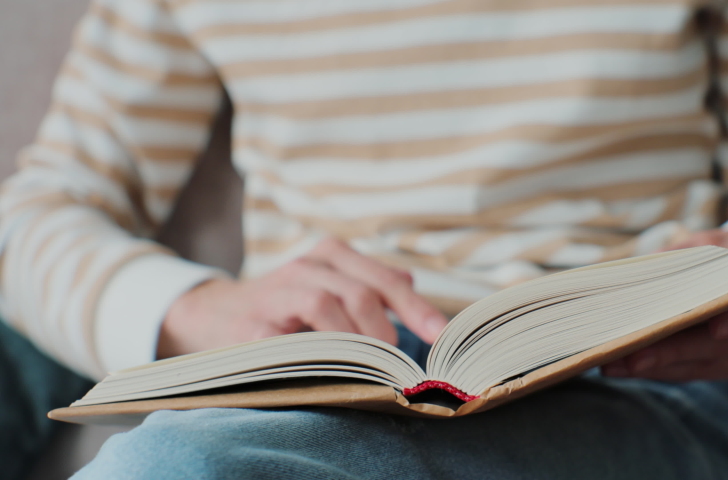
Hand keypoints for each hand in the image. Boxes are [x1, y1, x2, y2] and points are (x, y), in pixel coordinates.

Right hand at [157, 237, 447, 358]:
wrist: (212, 314)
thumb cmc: (285, 303)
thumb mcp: (329, 285)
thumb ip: (369, 284)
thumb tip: (411, 285)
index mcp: (330, 256)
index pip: (383, 279)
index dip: (416, 308)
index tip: (441, 334)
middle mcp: (306, 267)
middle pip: (361, 291)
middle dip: (389, 329)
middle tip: (403, 361)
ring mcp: (276, 293)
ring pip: (325, 304)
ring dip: (355, 340)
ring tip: (373, 367)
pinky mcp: (251, 325)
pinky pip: (287, 338)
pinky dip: (313, 354)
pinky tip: (331, 370)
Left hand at [601, 225, 727, 380]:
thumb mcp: (713, 243)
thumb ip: (687, 256)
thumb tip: (639, 270)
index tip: (716, 327)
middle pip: (721, 348)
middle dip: (673, 352)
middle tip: (633, 355)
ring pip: (702, 367)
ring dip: (655, 368)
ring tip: (614, 364)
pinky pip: (693, 373)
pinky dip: (658, 370)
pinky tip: (624, 367)